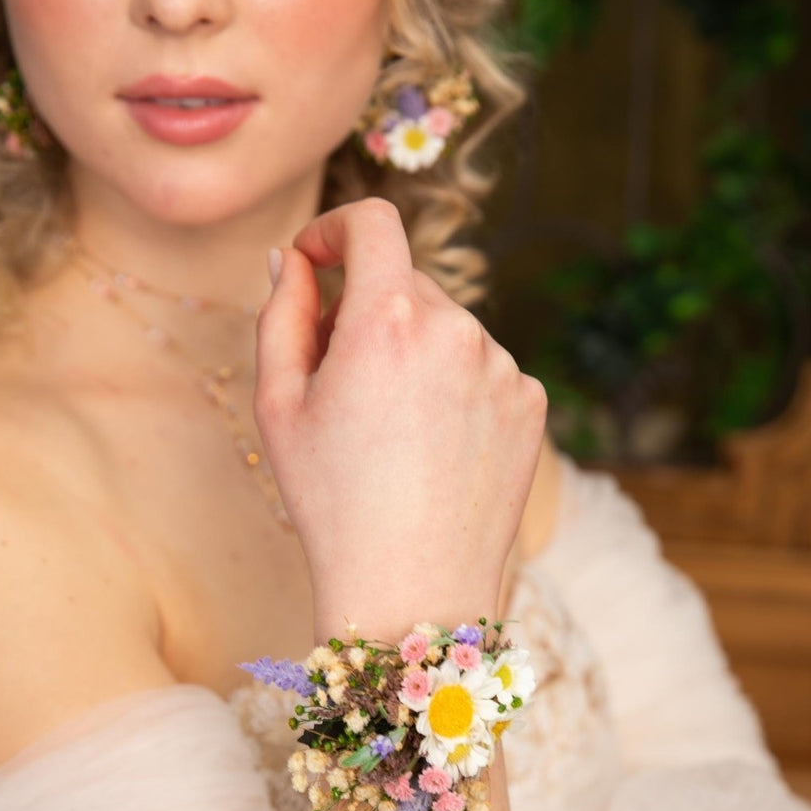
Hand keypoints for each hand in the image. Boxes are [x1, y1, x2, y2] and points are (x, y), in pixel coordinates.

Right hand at [254, 198, 546, 639]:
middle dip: (368, 312)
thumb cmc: (332, 503)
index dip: (335, 229)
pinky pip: (483, 371)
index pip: (372, 221)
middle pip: (407, 283)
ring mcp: (503, 367)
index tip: (318, 261)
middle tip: (340, 386)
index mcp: (388, 317)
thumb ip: (283, 313)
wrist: (413, 590)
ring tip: (391, 437)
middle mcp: (458, 328)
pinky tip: (433, 453)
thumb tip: (296, 261)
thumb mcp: (280, 405)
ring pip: (448, 331)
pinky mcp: (530, 404)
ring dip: (415, 355)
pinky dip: (454, 391)